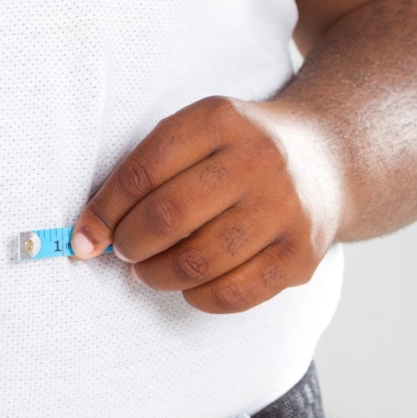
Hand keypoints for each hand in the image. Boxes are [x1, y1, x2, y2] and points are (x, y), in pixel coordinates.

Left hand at [70, 96, 343, 312]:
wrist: (330, 158)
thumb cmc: (238, 152)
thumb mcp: (195, 134)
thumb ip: (141, 174)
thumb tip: (87, 237)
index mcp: (219, 121)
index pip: (141, 173)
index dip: (102, 212)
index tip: (86, 236)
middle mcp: (259, 160)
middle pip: (168, 218)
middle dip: (129, 244)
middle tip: (125, 250)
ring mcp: (285, 209)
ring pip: (197, 261)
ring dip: (157, 274)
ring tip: (150, 268)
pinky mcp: (302, 255)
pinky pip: (232, 294)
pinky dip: (196, 296)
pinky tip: (189, 283)